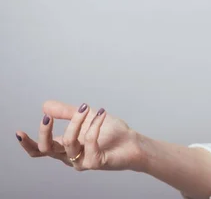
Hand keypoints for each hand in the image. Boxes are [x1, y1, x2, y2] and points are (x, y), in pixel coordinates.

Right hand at [16, 100, 143, 171]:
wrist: (134, 143)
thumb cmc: (112, 133)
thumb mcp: (87, 118)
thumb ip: (67, 113)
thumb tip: (44, 106)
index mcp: (65, 148)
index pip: (40, 150)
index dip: (27, 143)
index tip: (18, 132)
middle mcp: (70, 157)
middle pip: (47, 149)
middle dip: (45, 132)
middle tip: (47, 117)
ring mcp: (82, 161)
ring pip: (69, 142)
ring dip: (76, 122)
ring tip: (86, 108)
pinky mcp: (96, 162)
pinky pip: (90, 141)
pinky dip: (94, 125)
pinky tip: (102, 113)